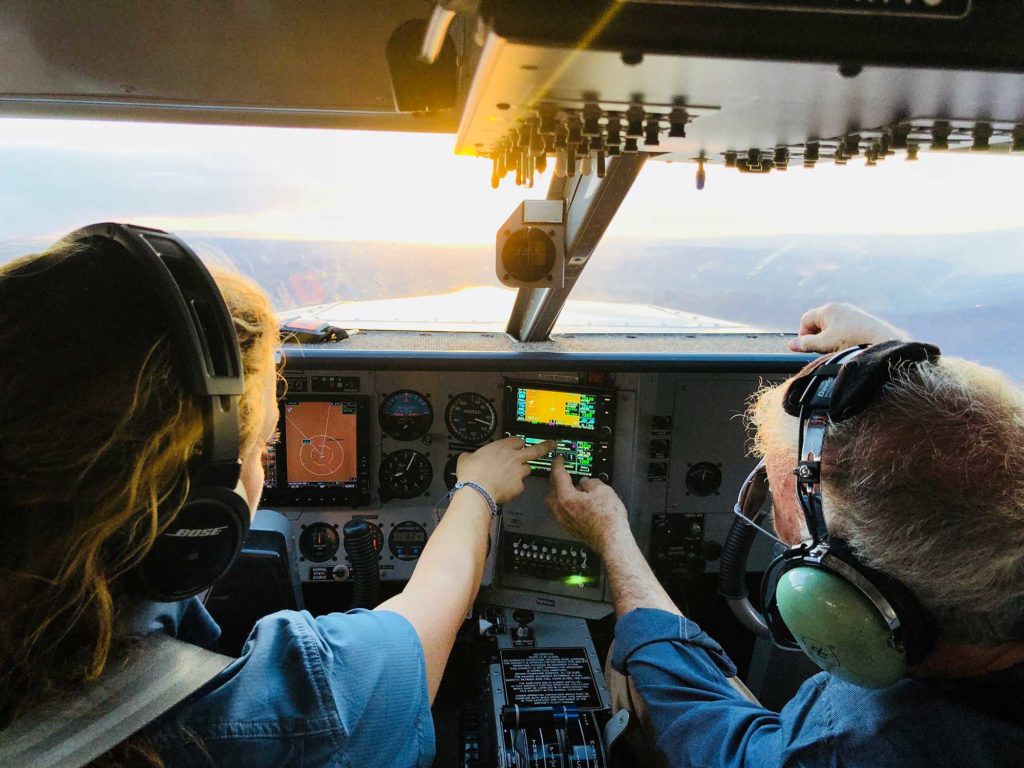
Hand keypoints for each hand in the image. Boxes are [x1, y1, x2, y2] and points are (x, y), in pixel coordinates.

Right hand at [457, 436, 554, 504]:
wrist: (476, 491)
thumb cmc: (471, 474)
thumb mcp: (466, 458)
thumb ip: (471, 455)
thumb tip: (467, 457)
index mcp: (502, 447)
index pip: (517, 440)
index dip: (518, 443)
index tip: (517, 445)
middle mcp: (514, 457)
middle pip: (535, 450)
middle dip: (545, 446)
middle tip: (551, 444)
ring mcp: (518, 472)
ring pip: (527, 469)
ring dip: (522, 472)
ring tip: (511, 477)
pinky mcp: (519, 486)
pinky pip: (520, 486)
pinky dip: (515, 488)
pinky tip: (505, 490)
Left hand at [546, 455, 629, 552]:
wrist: (611, 541)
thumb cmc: (608, 519)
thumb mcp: (603, 490)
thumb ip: (591, 482)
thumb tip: (586, 482)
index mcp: (565, 498)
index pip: (558, 475)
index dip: (558, 464)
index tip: (559, 459)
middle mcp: (560, 510)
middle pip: (552, 489)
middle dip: (556, 479)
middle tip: (563, 472)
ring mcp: (564, 521)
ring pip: (555, 502)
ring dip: (560, 492)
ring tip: (571, 487)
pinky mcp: (570, 528)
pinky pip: (561, 511)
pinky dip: (565, 503)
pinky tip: (577, 502)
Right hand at [788, 302, 907, 352]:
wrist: (883, 341)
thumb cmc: (853, 340)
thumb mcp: (824, 345)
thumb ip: (806, 344)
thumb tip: (791, 345)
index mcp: (827, 309)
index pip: (806, 320)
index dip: (803, 335)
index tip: (807, 348)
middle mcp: (839, 307)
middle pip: (819, 322)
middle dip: (817, 337)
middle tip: (822, 350)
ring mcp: (851, 312)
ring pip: (832, 326)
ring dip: (830, 339)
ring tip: (837, 350)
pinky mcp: (861, 320)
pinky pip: (844, 328)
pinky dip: (842, 338)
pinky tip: (849, 346)